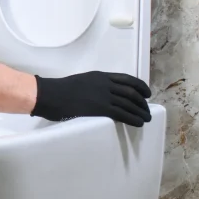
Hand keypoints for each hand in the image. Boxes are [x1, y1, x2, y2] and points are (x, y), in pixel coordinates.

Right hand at [32, 72, 151, 126]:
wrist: (51, 95)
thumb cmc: (60, 90)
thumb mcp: (82, 81)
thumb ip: (94, 86)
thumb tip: (103, 95)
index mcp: (100, 76)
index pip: (127, 79)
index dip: (140, 86)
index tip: (147, 93)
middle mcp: (106, 84)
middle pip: (131, 92)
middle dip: (142, 102)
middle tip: (147, 110)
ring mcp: (104, 96)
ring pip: (129, 103)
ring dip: (141, 112)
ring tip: (146, 118)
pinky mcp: (101, 108)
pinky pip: (123, 113)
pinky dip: (133, 118)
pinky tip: (139, 123)